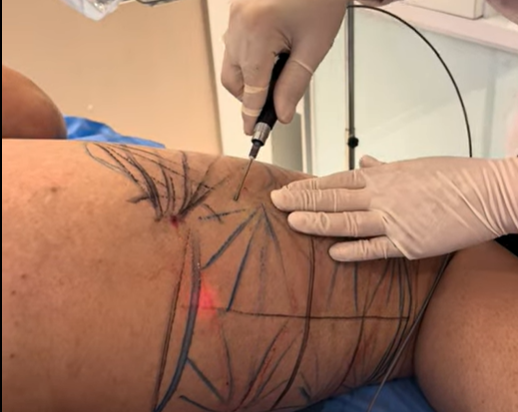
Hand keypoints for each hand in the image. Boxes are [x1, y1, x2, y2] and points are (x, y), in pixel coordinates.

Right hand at [222, 0, 347, 134]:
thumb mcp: (314, 47)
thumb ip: (294, 84)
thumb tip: (282, 113)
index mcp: (257, 33)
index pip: (252, 89)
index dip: (253, 115)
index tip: (252, 132)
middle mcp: (239, 24)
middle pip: (234, 79)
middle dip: (250, 95)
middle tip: (274, 99)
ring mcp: (235, 16)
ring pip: (232, 63)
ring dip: (250, 75)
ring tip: (279, 68)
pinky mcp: (238, 10)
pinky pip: (235, 44)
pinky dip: (250, 57)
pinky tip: (272, 51)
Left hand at [271, 156, 517, 260]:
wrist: (488, 193)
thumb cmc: (453, 177)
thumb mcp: (414, 165)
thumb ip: (384, 167)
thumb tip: (365, 160)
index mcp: (383, 176)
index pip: (336, 180)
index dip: (309, 186)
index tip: (287, 189)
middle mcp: (383, 195)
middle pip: (334, 197)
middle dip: (302, 200)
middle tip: (275, 202)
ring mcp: (394, 220)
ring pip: (348, 220)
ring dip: (318, 221)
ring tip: (292, 222)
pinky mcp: (409, 243)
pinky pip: (375, 247)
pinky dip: (354, 251)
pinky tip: (333, 253)